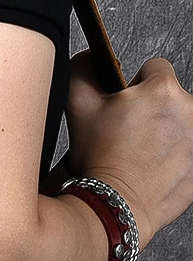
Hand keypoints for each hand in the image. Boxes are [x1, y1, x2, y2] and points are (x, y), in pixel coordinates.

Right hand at [65, 50, 192, 250]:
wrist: (118, 203)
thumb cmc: (101, 158)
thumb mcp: (78, 106)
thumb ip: (82, 69)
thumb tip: (90, 57)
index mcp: (162, 90)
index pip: (155, 67)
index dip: (135, 85)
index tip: (125, 106)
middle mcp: (191, 109)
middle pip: (172, 97)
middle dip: (153, 109)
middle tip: (130, 132)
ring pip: (183, 122)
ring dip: (168, 131)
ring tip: (144, 152)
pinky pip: (190, 147)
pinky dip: (178, 153)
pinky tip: (157, 166)